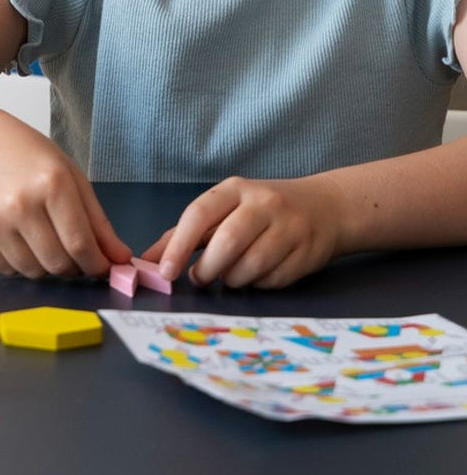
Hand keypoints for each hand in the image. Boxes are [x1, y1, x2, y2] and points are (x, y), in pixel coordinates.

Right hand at [0, 107, 129, 277]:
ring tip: (45, 240)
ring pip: (34, 272)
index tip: (103, 267)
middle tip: (74, 254)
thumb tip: (120, 259)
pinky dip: (21, 264)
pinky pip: (7, 270)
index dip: (97, 264)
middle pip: (59, 263)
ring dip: (47, 266)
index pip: (81, 244)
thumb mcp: (70, 176)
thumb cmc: (27, 155)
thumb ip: (98, 221)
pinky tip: (20, 238)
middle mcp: (20, 203)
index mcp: (51, 183)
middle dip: (74, 267)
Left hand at [149, 175, 343, 288]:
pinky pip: (273, 280)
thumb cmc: (261, 211)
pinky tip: (257, 275)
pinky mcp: (307, 253)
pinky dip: (258, 284)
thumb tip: (149, 259)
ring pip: (251, 266)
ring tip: (229, 276)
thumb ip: (189, 233)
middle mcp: (263, 203)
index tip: (165, 271)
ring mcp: (288, 227)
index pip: (199, 214)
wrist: (324, 207)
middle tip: (200, 278)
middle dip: (208, 269)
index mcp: (235, 189)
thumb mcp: (226, 209)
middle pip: (227, 242)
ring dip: (233, 280)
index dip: (179, 245)